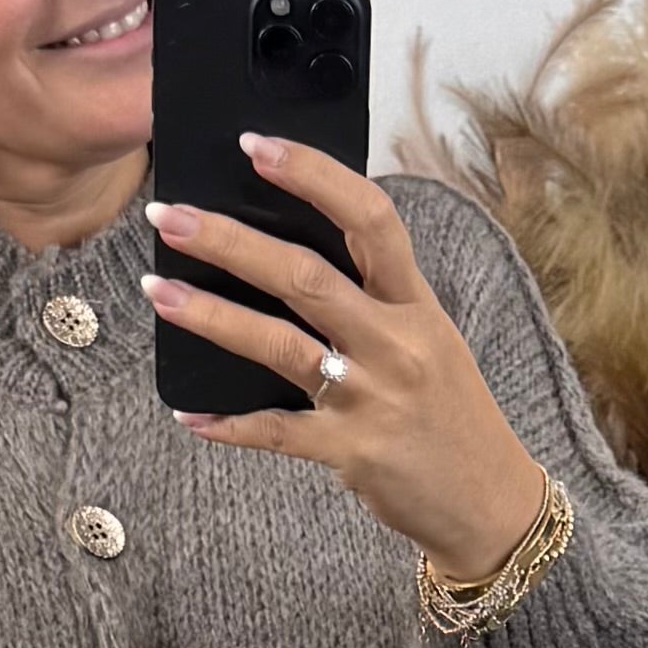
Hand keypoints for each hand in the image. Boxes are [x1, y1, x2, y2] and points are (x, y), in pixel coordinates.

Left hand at [143, 135, 549, 582]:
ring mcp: (370, 398)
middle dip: (229, 240)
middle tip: (171, 217)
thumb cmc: (453, 416)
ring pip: (278, 344)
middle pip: (304, 275)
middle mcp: (394, 343)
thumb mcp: (432, 341)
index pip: (367, 220)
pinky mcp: (350, 451)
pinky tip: (189, 414)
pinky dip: (228, 424)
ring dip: (211, 314)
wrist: (489, 502)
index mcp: (417, 304)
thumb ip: (377, 301)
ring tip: (158, 290)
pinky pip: (275, 432)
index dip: (312, 175)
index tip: (257, 146)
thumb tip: (295, 259)